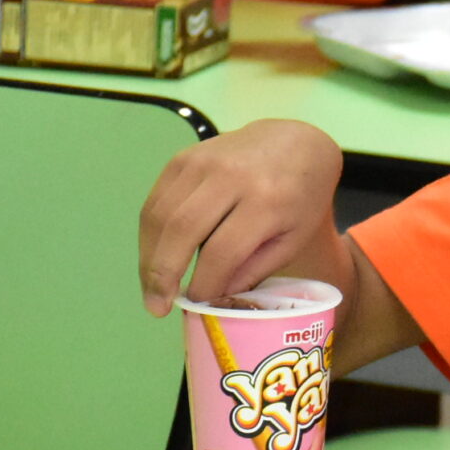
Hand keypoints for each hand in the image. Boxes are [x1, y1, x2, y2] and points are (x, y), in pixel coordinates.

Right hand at [138, 120, 343, 315]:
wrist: (296, 142)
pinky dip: (149, 233)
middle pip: (183, 230)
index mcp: (268, 200)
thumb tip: (214, 300)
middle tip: (156, 307)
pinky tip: (154, 256)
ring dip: (149, 257)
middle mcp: (232, 176)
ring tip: (151, 288)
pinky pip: (156, 200)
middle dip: (163, 274)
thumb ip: (255, 269)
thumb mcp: (294, 237)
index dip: (204, 283)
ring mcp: (204, 162)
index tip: (196, 305)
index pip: (224, 250)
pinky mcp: (184, 157)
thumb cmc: (300, 197)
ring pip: (161, 216)